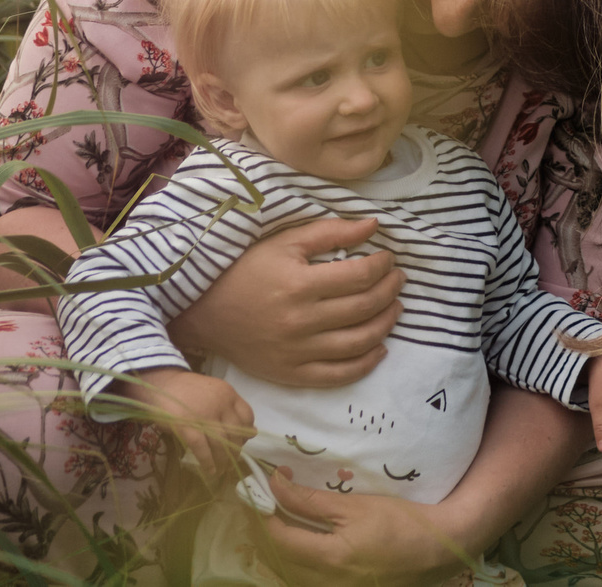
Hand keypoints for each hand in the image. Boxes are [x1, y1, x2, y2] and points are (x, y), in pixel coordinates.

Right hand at [119, 367, 253, 482]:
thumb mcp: (213, 393)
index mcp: (228, 394)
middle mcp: (221, 404)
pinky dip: (207, 461)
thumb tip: (250, 431)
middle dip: (235, 451)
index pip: (247, 416)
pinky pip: (202, 448)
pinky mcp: (187, 426)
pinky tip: (210, 470)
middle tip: (232, 462)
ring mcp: (204, 415)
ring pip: (221, 443)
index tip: (242, 443)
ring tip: (222, 470)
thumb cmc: (187, 391)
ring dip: (223, 460)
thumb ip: (228, 409)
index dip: (246, 433)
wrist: (161, 384)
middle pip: (235, 433)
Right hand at [170, 217, 402, 386]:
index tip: (388, 258)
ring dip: (386, 324)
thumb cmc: (244, 270)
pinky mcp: (290, 374)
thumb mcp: (283, 242)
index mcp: (299, 284)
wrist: (203, 313)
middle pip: (363, 308)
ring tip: (395, 308)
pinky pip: (337, 376)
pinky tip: (379, 348)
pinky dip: (365, 364)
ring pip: (358, 343)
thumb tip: (373, 225)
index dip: (383, 265)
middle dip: (390, 290)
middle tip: (398, 279)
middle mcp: (300, 321)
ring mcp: (296, 352)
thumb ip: (330, 231)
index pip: (360, 276)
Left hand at [254, 468, 471, 586]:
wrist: (436, 551)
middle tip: (264, 504)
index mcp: (329, 560)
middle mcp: (324, 584)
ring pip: (287, 574)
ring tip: (279, 521)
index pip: (278, 538)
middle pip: (277, 561)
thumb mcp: (355, 507)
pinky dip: (294, 562)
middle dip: (265, 532)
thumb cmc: (400, 523)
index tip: (261, 490)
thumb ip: (311, 500)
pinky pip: (304, 581)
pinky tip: (299, 545)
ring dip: (277, 548)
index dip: (264, 514)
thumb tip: (275, 484)